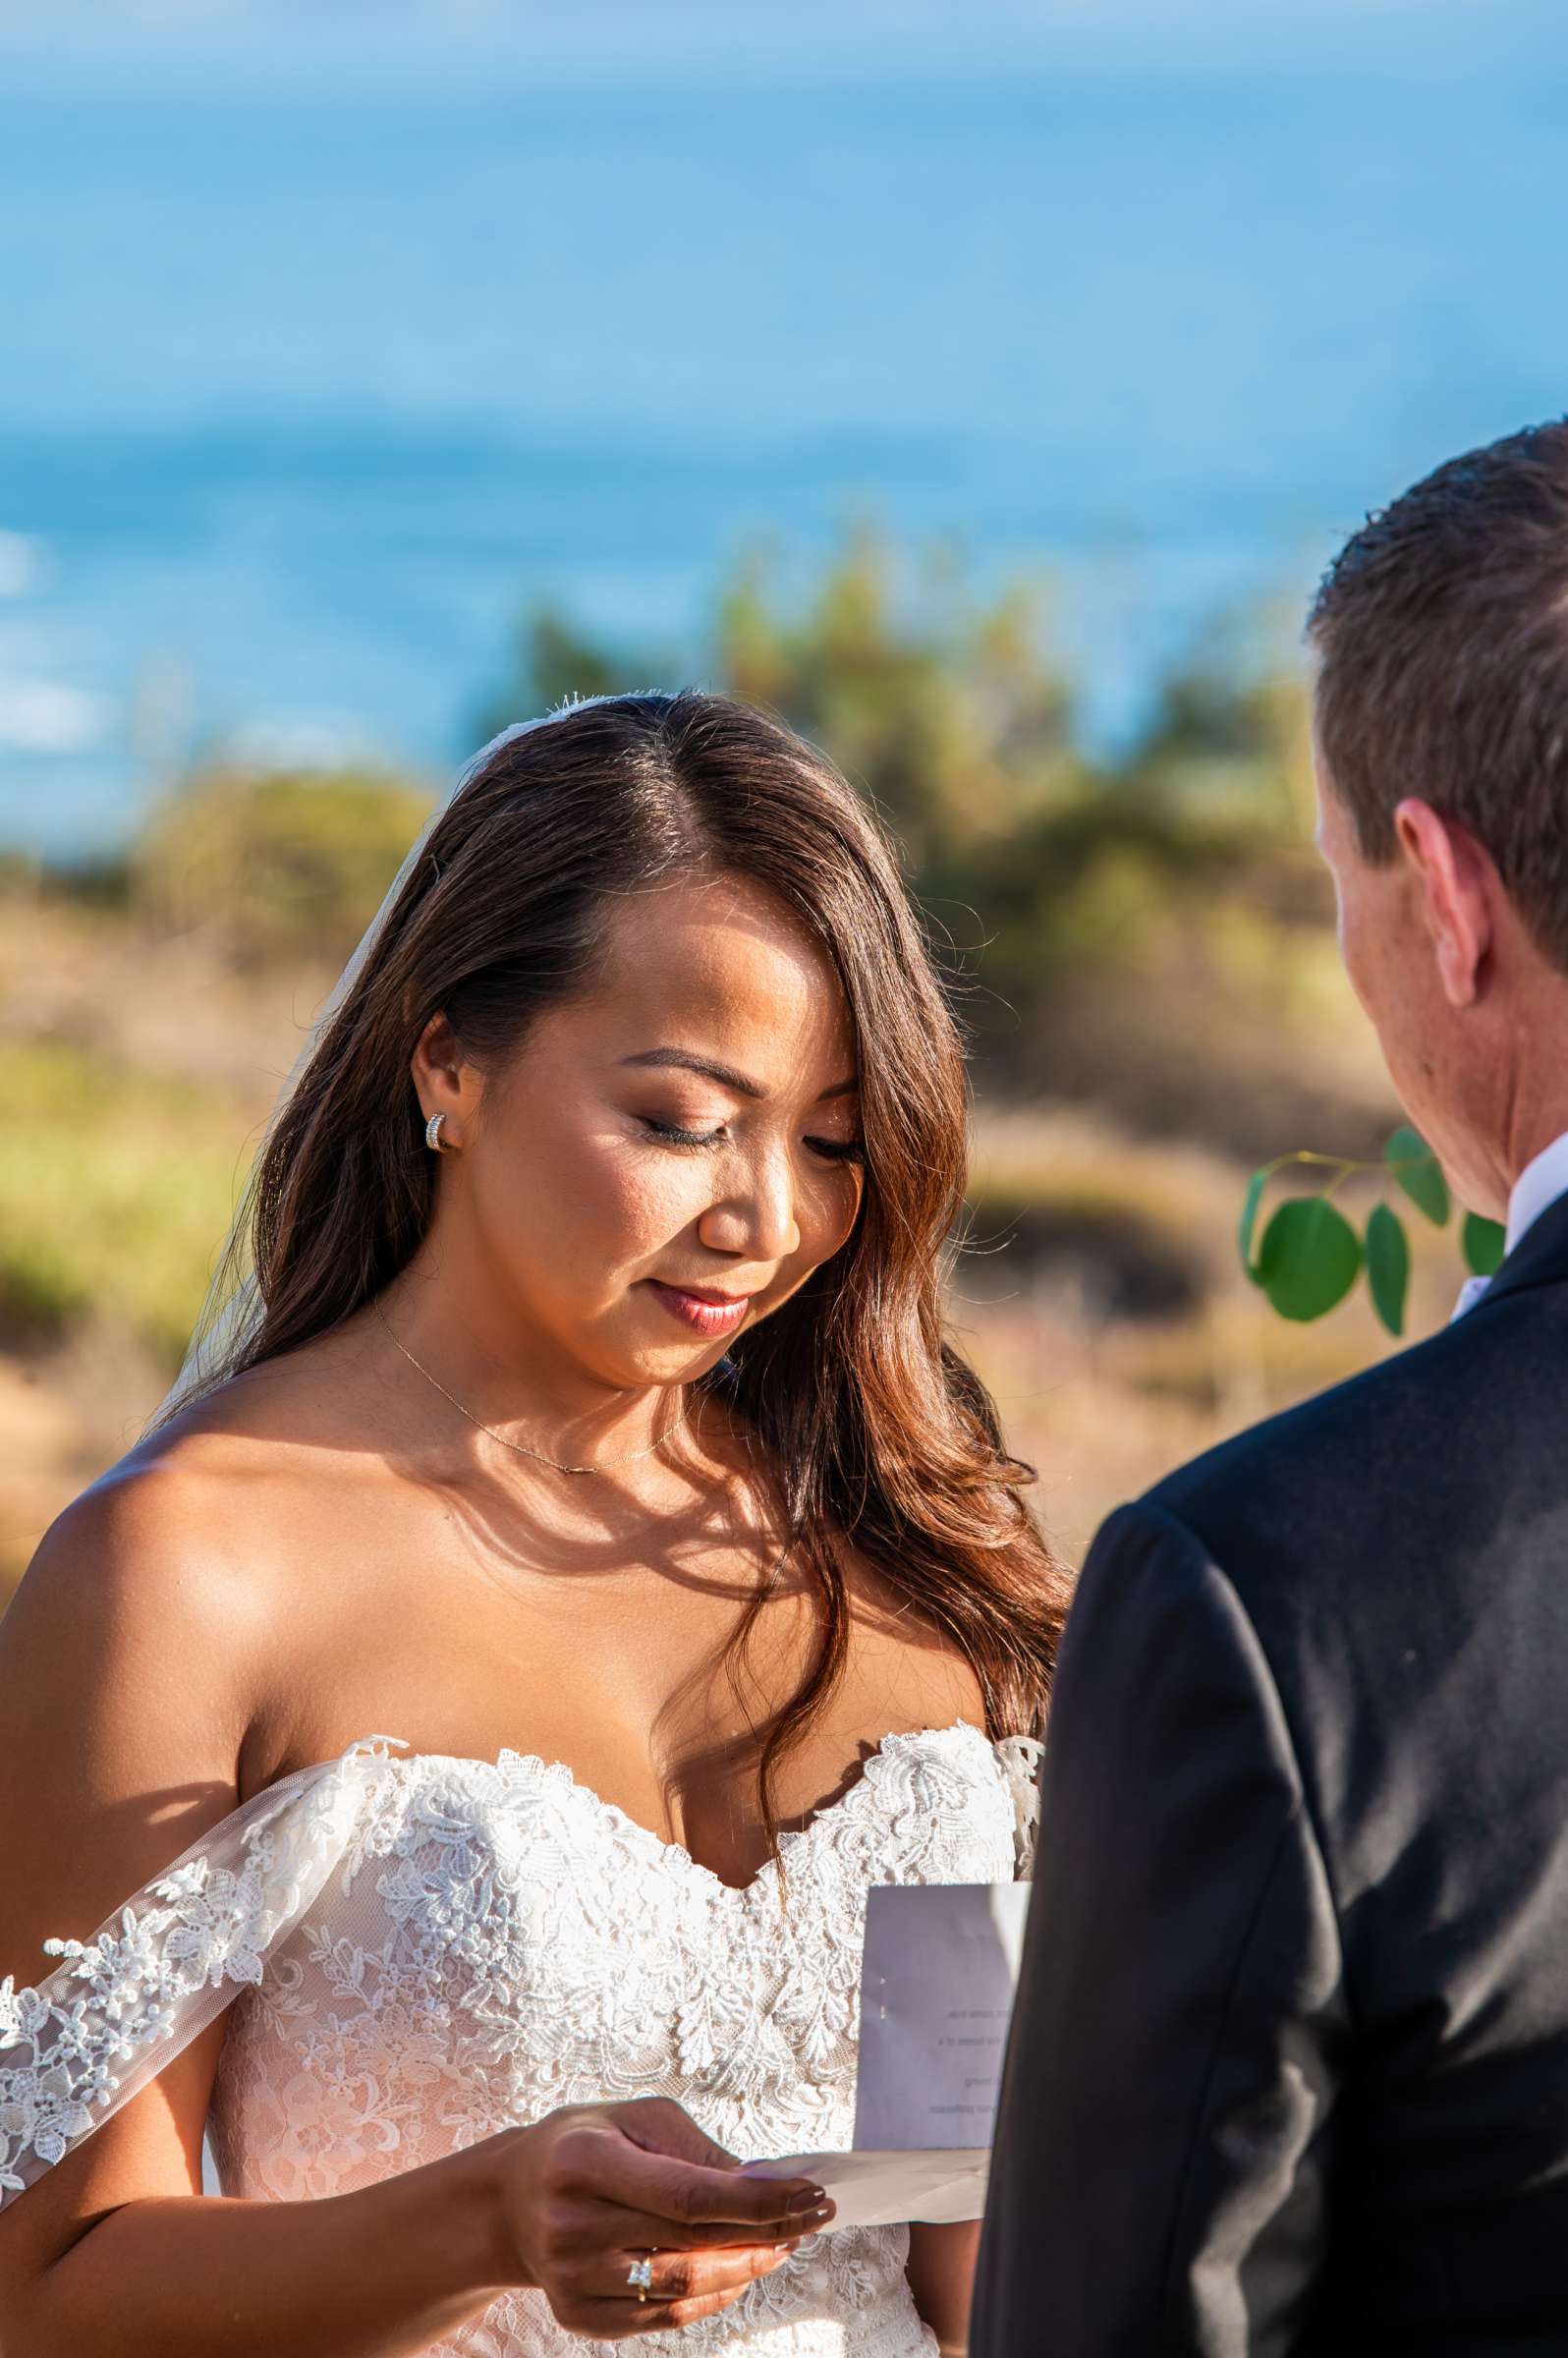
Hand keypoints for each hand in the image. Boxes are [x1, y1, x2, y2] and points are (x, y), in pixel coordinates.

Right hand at [496, 2098, 835, 2337]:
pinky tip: (737, 2272)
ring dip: (746, 2269)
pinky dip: (711, 2297)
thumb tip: (763, 2187)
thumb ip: (699, 2152)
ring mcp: (571, 2279)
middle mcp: (571, 2225)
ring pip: (683, 2288)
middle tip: (809, 2217)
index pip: (687, 2195)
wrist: (514, 2200)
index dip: (756, 2202)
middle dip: (765, 2233)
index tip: (810, 2194)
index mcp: (585, 2161)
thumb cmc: (588, 2145)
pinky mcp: (578, 2316)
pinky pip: (663, 2316)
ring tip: (779, 2243)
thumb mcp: (638, 2119)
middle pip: (691, 2245)